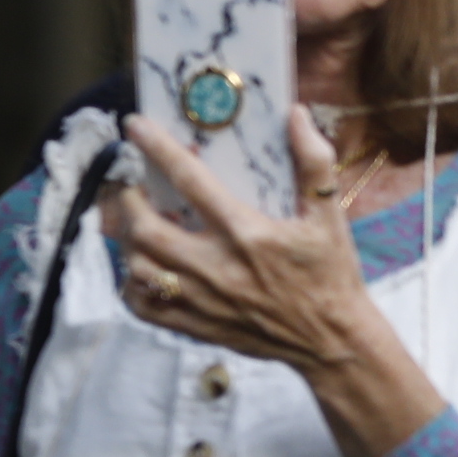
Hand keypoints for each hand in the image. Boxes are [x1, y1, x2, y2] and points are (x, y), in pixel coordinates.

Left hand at [105, 102, 445, 456]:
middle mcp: (217, 267)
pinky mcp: (192, 325)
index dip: (159, 149)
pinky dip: (130, 283)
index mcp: (248, 234)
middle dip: (127, 200)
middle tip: (128, 183)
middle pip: (145, 229)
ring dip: (125, 240)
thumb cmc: (331, 274)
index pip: (191, 182)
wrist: (332, 341)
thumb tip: (296, 115)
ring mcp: (200, 300)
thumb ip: (314, 163)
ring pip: (136, 267)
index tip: (135, 126)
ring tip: (131, 221)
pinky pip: (141, 305)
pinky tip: (139, 265)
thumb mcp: (329, 216)